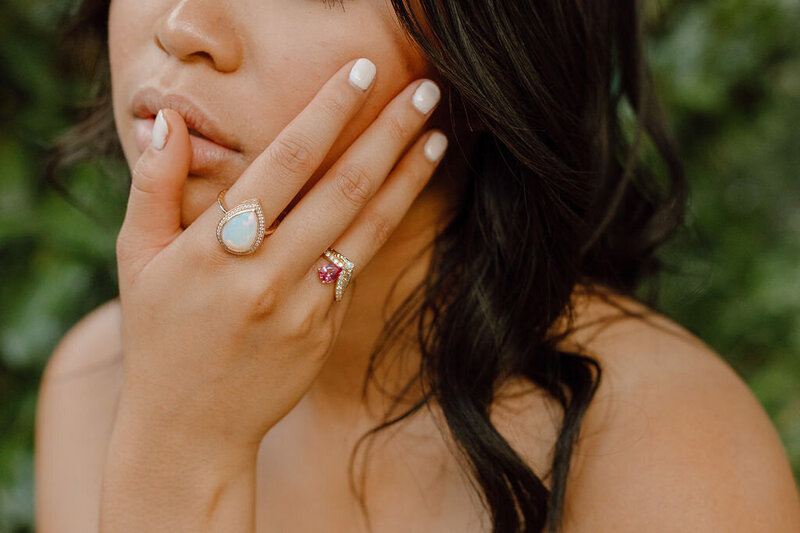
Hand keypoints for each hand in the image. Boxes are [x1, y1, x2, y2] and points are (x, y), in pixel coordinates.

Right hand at [113, 58, 446, 452]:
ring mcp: (303, 307)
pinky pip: (358, 269)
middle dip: (388, 133)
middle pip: (341, 189)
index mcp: (215, 248)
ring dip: (406, 178)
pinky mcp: (325, 331)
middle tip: (424, 91)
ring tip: (437, 137)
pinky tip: (406, 193)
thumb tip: (169, 120)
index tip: (362, 74)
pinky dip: (384, 226)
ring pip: (366, 229)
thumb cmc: (160, 336)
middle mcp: (266, 275)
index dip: (328, 113)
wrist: (191, 429)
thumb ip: (153, 186)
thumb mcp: (135, 259)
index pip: (283, 164)